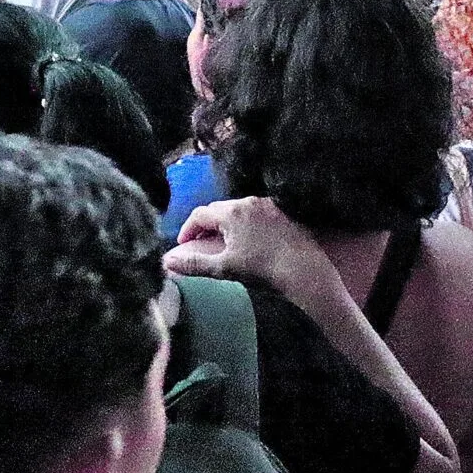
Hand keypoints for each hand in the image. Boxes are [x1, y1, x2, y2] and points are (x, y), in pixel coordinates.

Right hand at [165, 198, 335, 304]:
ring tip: (225, 243)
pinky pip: (256, 213)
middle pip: (218, 209)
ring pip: (238, 210)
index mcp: (231, 212)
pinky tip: (250, 240)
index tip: (184, 245)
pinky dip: (246, 224)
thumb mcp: (224, 268)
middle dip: (206, 226)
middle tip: (201, 244)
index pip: (199, 214)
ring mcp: (268, 205)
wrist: (304, 270)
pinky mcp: (283, 212)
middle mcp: (248, 202)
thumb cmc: (262, 269)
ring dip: (226, 223)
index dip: (187, 229)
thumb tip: (167, 262)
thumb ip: (195, 263)